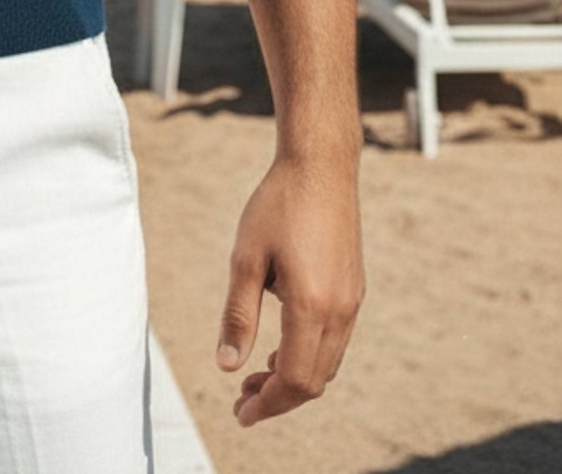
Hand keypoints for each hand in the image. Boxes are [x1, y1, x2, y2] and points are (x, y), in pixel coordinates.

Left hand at [216, 153, 364, 426]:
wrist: (320, 167)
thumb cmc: (278, 204)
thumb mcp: (246, 258)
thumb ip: (238, 315)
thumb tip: (227, 366)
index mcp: (312, 306)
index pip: (295, 380)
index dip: (268, 404)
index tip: (240, 413)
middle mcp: (340, 311)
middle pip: (314, 380)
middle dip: (278, 398)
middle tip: (241, 400)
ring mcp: (352, 302)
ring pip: (327, 363)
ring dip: (294, 378)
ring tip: (255, 378)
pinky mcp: (353, 289)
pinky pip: (334, 341)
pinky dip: (308, 356)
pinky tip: (281, 347)